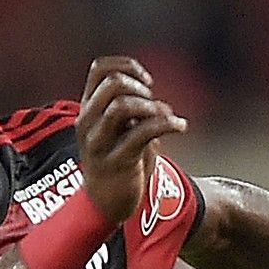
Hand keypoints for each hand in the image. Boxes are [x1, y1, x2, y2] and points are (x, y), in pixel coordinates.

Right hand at [76, 55, 187, 223]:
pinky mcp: (117, 161)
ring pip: (121, 105)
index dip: (127, 66)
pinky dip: (168, 123)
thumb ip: (132, 109)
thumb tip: (159, 101)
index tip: (146, 82)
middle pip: (113, 83)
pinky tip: (181, 126)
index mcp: (88, 109)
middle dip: (141, 87)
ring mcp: (99, 142)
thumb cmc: (118, 160)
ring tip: (165, 116)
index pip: (100, 69)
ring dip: (150, 106)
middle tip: (153, 103)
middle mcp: (88, 123)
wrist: (106, 203)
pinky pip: (143, 132)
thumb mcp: (119, 129)